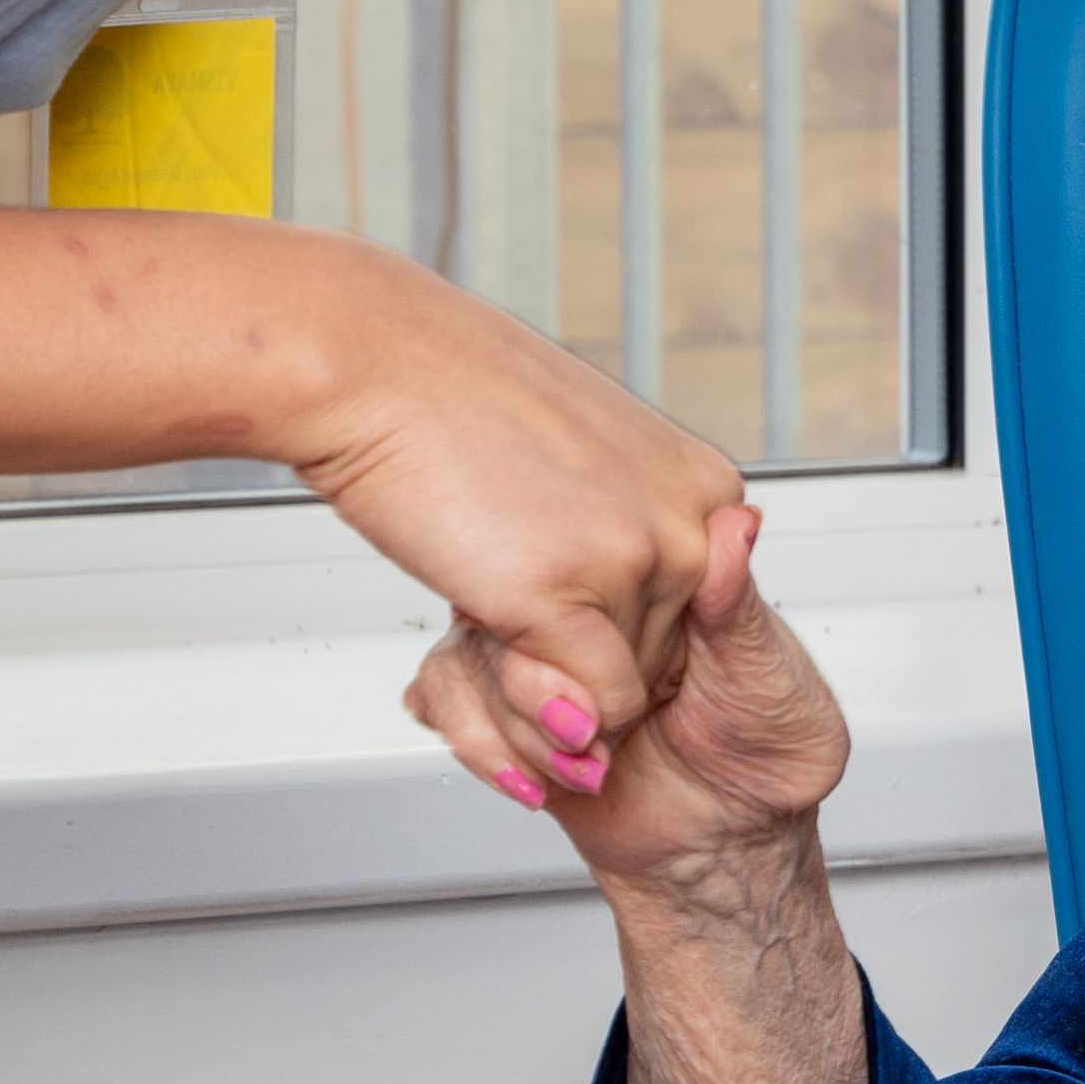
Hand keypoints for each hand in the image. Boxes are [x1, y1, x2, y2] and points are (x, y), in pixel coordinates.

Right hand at [274, 243, 740, 769]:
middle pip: (658, 662)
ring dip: (548, 679)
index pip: (693, 616)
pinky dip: (537, 712)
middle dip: (582, 658)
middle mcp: (690, 522)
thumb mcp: (585, 463)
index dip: (618, 627)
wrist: (380, 369)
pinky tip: (492, 631)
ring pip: (618, 697)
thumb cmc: (464, 413)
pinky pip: (585, 714)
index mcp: (704, 486)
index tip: (562, 595)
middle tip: (511, 587)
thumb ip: (625, 533)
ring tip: (492, 585)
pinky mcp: (566, 598)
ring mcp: (636, 559)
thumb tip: (634, 628)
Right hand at [403, 507, 850, 867]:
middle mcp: (592, 615)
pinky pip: (447, 700)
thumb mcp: (771, 675)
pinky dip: (480, 743)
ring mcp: (548, 662)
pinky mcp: (514, 715)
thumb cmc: (769, 753)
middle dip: (534, 678)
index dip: (574, 601)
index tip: (593, 654)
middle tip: (588, 729)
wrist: (730, 846)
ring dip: (515, 720)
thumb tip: (736, 527)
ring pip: (471, 653)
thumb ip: (737, 607)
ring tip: (580, 761)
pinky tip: (532, 777)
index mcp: (658, 583)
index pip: (584, 548)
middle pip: (512, 598)